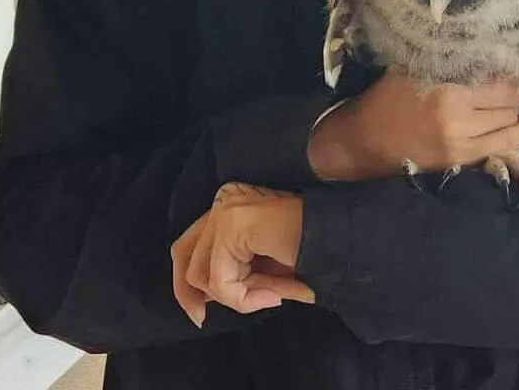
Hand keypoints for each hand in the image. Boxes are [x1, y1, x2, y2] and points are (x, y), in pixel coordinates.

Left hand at [171, 182, 314, 327]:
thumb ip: (233, 271)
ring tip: (272, 293)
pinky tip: (276, 293)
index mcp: (230, 203)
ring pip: (203, 275)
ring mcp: (226, 210)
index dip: (186, 283)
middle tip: (201, 320)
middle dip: (190, 294)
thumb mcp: (260, 263)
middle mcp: (223, 199)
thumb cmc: (306, 249)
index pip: (188, 244)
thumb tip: (200, 301)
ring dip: (238, 296)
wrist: (336, 236)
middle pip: (182, 254)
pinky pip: (222, 282)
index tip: (199, 312)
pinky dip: (246, 298)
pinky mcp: (232, 225)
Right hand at [308, 71, 518, 181]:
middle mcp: (461, 125)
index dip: (516, 81)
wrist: (361, 141)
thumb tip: (485, 57)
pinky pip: (495, 153)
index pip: (504, 90)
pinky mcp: (457, 164)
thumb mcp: (415, 72)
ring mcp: (461, 149)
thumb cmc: (385, 99)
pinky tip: (506, 132)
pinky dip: (506, 142)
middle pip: (511, 113)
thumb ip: (450, 67)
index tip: (517, 73)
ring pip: (510, 138)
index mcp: (451, 97)